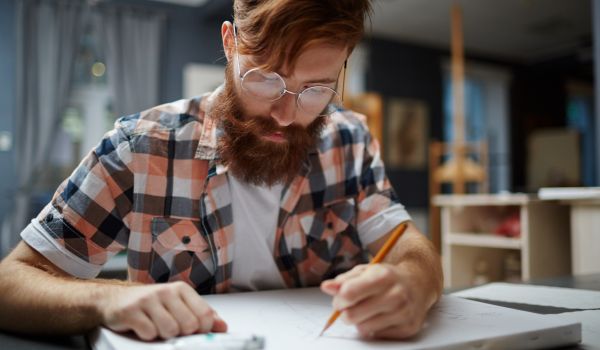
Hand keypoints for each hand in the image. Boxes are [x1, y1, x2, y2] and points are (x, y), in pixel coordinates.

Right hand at [98, 281, 226, 339]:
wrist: (115, 300)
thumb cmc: (151, 304)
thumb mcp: (179, 305)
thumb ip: (201, 314)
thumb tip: (222, 326)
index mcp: (181, 290)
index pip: (205, 315)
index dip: (202, 330)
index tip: (194, 331)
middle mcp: (166, 291)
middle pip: (189, 325)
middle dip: (182, 334)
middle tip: (171, 329)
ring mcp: (148, 300)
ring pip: (170, 330)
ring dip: (163, 335)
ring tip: (156, 327)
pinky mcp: (131, 311)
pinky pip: (149, 333)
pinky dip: (147, 336)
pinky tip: (143, 327)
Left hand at [320, 263, 429, 338]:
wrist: (418, 284)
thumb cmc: (387, 277)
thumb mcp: (365, 271)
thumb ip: (343, 280)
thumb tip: (326, 287)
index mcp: (383, 276)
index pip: (349, 293)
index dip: (339, 299)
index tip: (340, 298)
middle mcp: (395, 295)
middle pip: (351, 315)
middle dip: (346, 312)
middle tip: (352, 306)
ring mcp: (403, 314)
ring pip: (362, 328)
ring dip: (360, 321)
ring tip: (368, 310)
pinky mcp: (407, 329)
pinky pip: (376, 336)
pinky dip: (373, 328)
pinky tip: (381, 316)